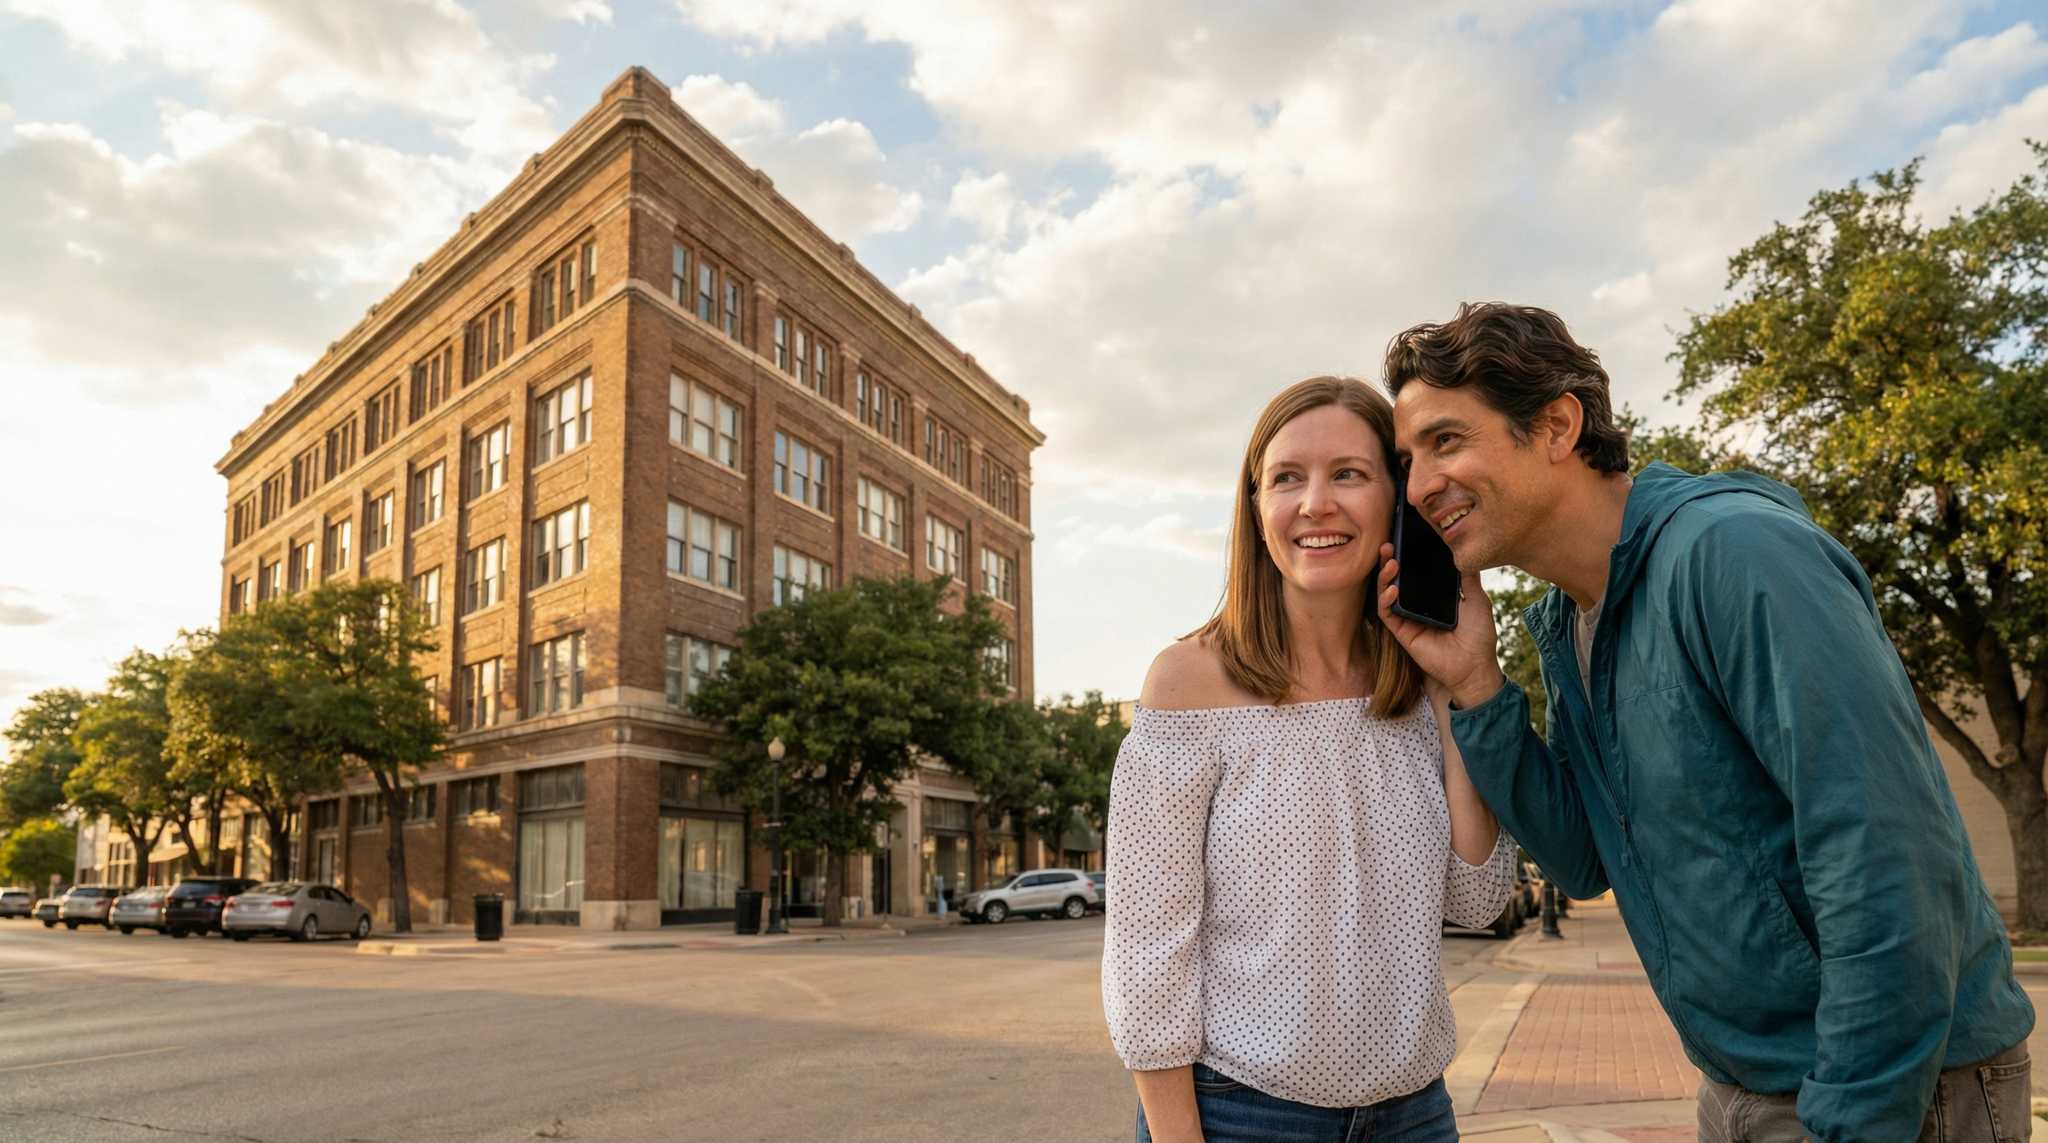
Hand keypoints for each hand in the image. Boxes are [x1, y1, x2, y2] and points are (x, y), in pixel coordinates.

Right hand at [1377, 543, 1505, 708]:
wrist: (1475, 666)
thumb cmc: (1479, 636)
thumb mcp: (1478, 600)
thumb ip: (1469, 578)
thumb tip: (1466, 554)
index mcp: (1435, 597)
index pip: (1417, 573)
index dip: (1409, 556)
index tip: (1406, 539)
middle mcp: (1418, 605)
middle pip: (1398, 579)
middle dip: (1390, 561)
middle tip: (1389, 545)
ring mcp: (1408, 618)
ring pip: (1387, 593)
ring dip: (1385, 577)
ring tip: (1389, 561)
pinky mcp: (1402, 632)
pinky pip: (1387, 613)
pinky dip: (1386, 600)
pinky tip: (1392, 589)